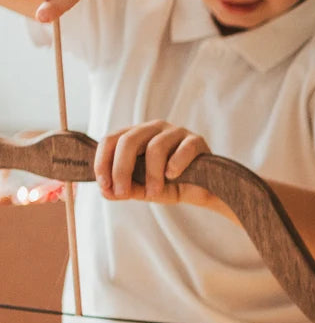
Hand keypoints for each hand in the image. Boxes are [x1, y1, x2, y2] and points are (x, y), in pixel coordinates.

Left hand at [94, 121, 212, 206]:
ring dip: (152, 175)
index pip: (110, 140)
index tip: (106, 186)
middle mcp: (153, 129)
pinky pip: (183, 149)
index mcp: (135, 136)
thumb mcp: (143, 190)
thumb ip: (126, 189)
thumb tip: (107, 192)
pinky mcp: (196, 140)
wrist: (202, 192)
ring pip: (155, 147)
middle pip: (128, 140)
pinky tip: (174, 177)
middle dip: (122, 169)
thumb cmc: (171, 186)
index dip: (103, 162)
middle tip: (123, 192)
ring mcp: (175, 132)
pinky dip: (175, 165)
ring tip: (154, 193)